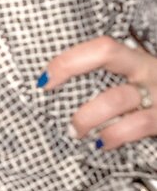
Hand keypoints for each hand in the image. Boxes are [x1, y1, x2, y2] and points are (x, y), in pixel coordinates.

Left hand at [41, 36, 156, 150]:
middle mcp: (150, 71)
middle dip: (71, 68)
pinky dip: (114, 136)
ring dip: (88, 116)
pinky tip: (102, 143)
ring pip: (117, 96)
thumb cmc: (154, 99)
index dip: (70, 58)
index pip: (101, 46)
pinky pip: (138, 125)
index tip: (44, 79)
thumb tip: (56, 90)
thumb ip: (106, 82)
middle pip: (108, 55)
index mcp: (138, 59)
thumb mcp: (136, 84)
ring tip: (76, 131)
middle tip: (51, 96)